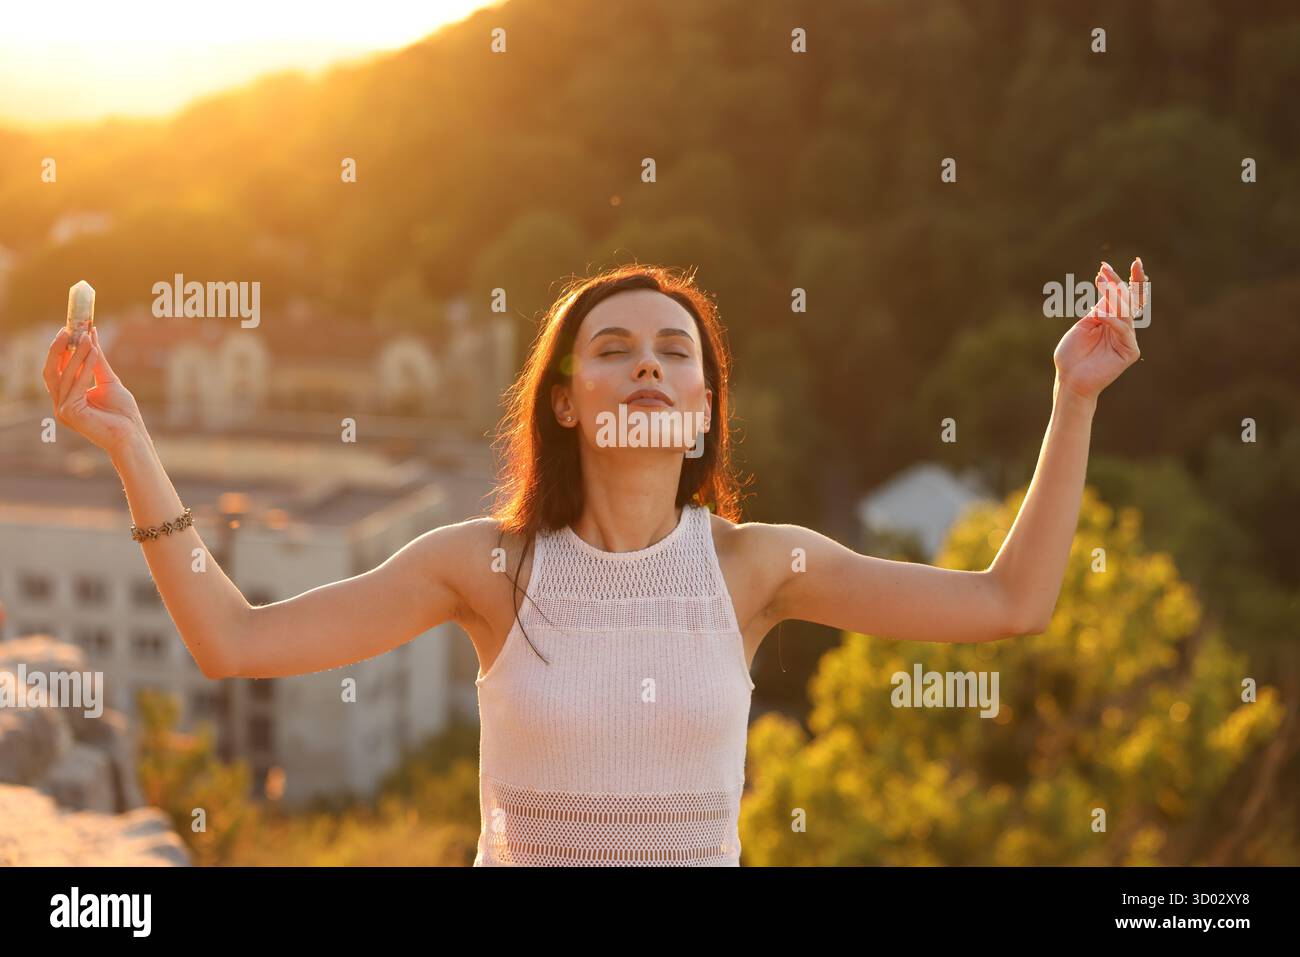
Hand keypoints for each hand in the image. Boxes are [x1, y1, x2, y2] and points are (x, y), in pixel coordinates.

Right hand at [42, 326, 145, 455]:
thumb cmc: (122, 412)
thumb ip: (97, 360)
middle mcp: (60, 404)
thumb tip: (91, 335)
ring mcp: (62, 410)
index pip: (57, 370)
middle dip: (58, 349)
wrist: (131, 435)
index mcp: (67, 398)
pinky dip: (85, 367)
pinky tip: (94, 352)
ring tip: (87, 337)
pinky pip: (76, 384)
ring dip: (76, 354)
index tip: (68, 330)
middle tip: (68, 330)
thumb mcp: (108, 380)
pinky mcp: (70, 412)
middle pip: (51, 371)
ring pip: (64, 376)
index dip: (61, 350)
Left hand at [1052, 257, 1144, 401]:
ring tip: (1100, 281)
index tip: (1105, 265)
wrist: (1069, 379)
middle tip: (1105, 269)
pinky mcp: (1130, 352)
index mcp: (1111, 320)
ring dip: (1113, 295)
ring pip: (1125, 312)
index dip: (1119, 280)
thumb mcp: (1083, 326)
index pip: (1122, 297)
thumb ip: (1098, 310)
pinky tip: (1100, 314)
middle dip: (1118, 281)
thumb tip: (1109, 291)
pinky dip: (1112, 321)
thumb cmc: (1072, 356)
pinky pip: (1123, 331)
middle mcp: (1122, 328)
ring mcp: (1127, 339)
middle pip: (1128, 300)